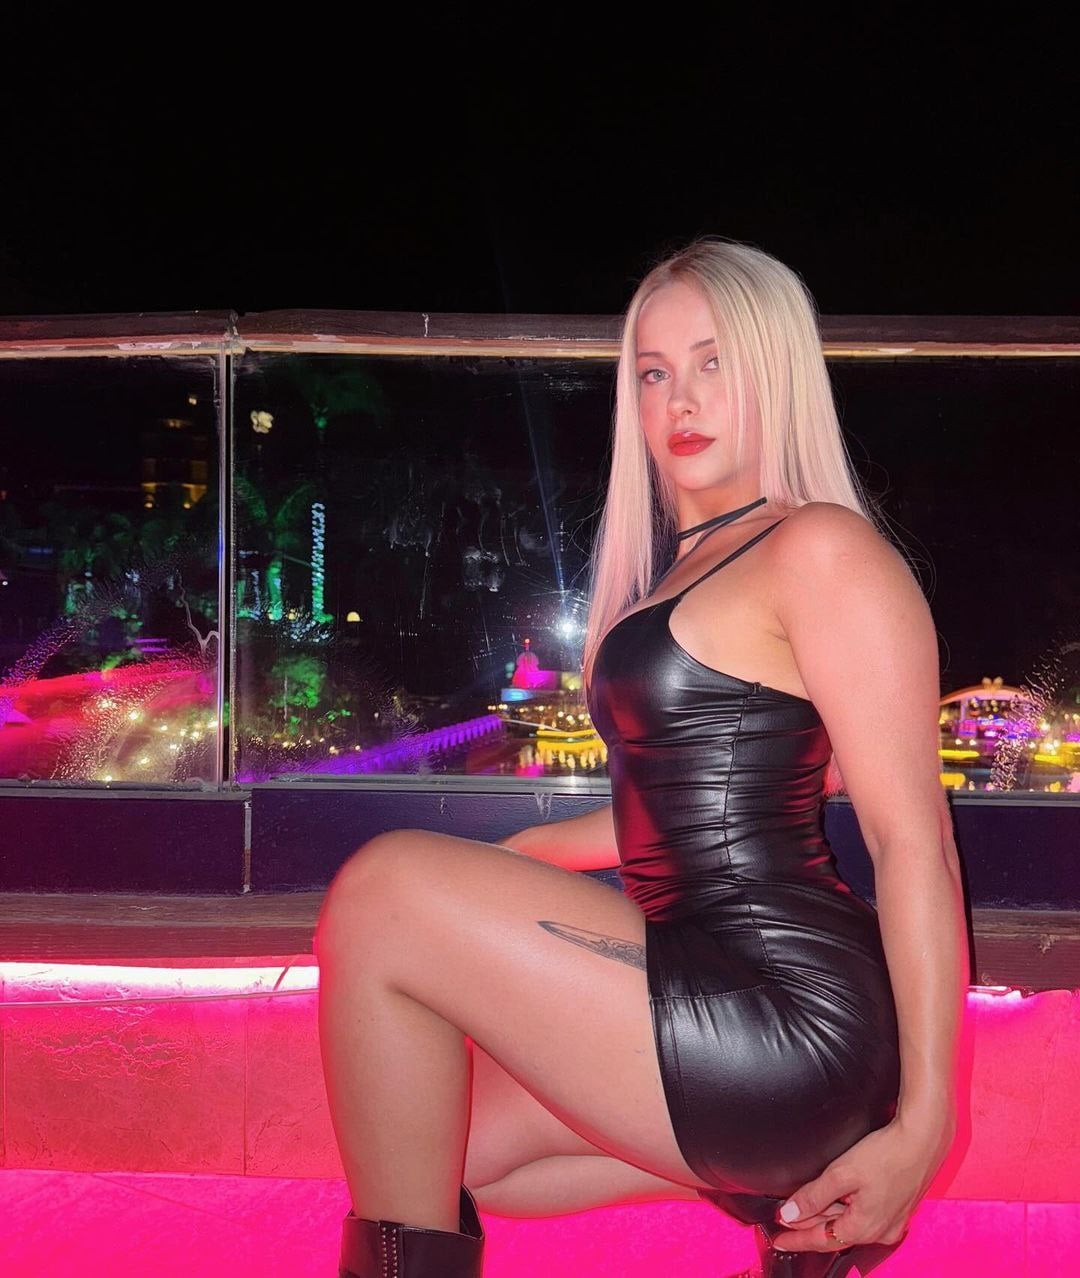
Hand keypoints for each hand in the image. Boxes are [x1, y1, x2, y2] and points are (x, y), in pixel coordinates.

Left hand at [768, 1113, 954, 1252]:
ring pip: (850, 1224)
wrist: (923, 1140)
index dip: (795, 1238)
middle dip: (808, 1227)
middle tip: (785, 1223)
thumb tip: (789, 1214)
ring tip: (803, 1212)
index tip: (777, 1238)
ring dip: (826, 1218)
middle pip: (835, 1233)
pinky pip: (864, 1216)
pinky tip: (835, 1201)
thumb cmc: (887, 1154)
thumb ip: (813, 1197)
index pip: (820, 1240)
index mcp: (864, 1228)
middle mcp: (880, 1232)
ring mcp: (891, 1222)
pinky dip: (845, 1211)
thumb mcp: (842, 1174)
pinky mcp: (898, 1208)